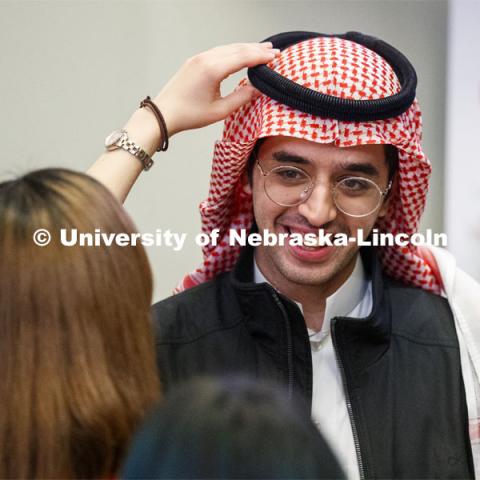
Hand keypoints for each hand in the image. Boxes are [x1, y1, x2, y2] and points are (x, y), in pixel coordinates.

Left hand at [153, 42, 279, 135]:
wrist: (164, 113)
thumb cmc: (189, 115)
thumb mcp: (220, 111)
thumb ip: (241, 98)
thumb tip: (257, 89)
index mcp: (212, 70)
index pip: (243, 57)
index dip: (261, 56)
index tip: (275, 57)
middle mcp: (205, 59)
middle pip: (237, 49)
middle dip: (256, 49)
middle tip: (273, 51)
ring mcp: (199, 58)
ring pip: (228, 48)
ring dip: (245, 48)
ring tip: (260, 50)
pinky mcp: (194, 61)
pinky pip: (218, 51)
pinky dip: (233, 51)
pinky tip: (240, 54)